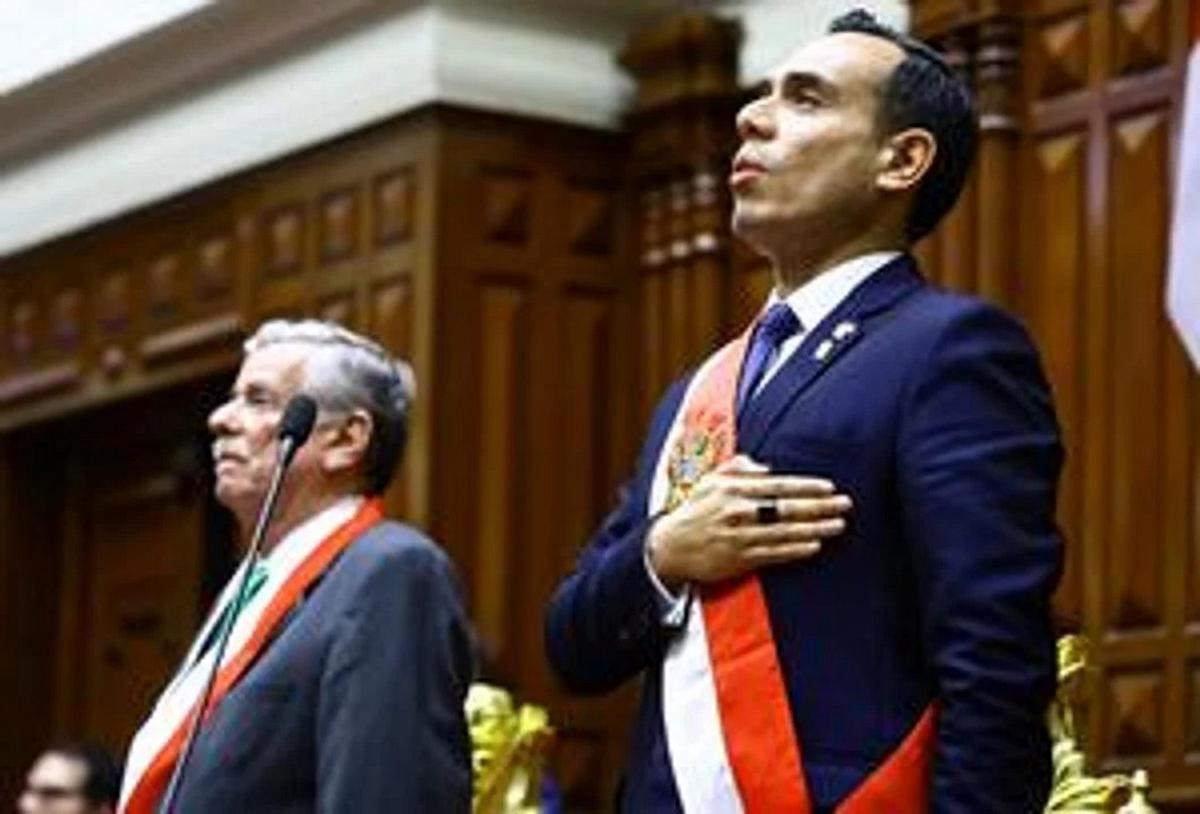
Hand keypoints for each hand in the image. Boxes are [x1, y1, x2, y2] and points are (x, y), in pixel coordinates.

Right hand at [648, 455, 851, 589]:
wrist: (670, 547)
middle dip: (818, 506)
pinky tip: (814, 546)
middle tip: (844, 505)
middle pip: (785, 508)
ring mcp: (738, 537)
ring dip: (814, 529)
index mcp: (731, 488)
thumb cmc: (695, 511)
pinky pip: (773, 554)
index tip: (828, 487)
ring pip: (783, 532)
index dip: (805, 486)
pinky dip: (795, 550)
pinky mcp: (738, 559)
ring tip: (838, 526)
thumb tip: (766, 466)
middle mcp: (736, 511)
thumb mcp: (710, 481)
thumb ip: (737, 468)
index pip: (776, 485)